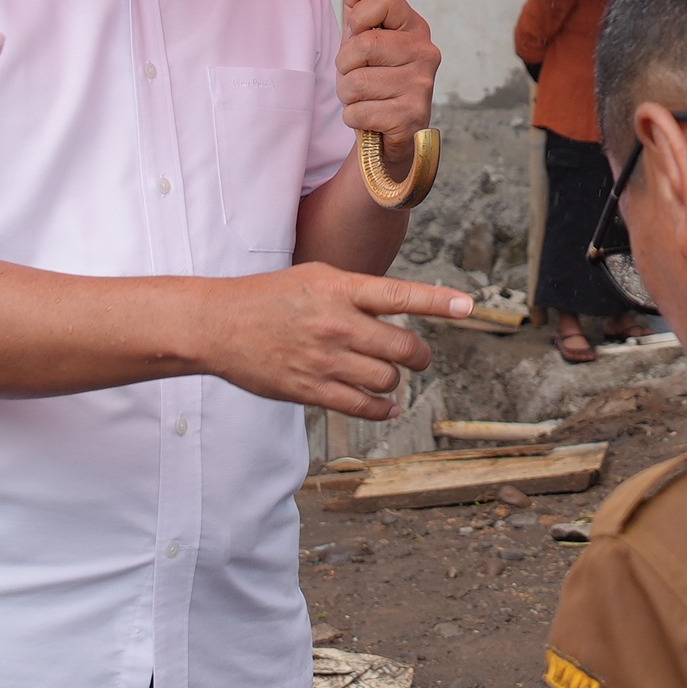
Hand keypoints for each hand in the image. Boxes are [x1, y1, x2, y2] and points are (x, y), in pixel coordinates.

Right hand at [200, 262, 467, 417]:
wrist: (217, 324)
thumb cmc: (269, 296)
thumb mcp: (315, 277)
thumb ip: (357, 292)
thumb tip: (398, 309)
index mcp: (339, 288)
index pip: (401, 295)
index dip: (439, 302)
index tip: (469, 307)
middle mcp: (337, 323)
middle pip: (404, 347)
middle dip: (419, 356)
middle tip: (417, 357)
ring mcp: (325, 359)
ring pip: (387, 380)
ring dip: (394, 381)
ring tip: (386, 376)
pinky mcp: (311, 389)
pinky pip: (363, 408)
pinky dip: (382, 410)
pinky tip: (386, 406)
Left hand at [336, 0, 441, 139]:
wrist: (389, 134)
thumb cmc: (376, 82)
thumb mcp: (363, 41)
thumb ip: (359, 6)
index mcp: (414, 28)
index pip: (383, 0)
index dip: (358, 20)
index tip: (358, 37)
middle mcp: (425, 52)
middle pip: (363, 44)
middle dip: (345, 66)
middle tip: (356, 76)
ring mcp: (421, 85)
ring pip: (356, 82)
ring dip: (347, 95)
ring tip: (363, 99)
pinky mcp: (411, 116)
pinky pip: (359, 111)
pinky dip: (354, 118)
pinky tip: (370, 118)